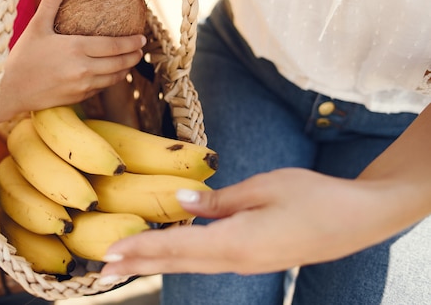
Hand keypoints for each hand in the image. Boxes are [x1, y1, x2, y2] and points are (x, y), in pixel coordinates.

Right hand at [0, 0, 144, 119]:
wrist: (10, 90)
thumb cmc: (22, 56)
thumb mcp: (36, 26)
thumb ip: (52, 2)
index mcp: (76, 48)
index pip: (114, 46)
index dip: (131, 42)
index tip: (142, 37)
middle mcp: (83, 69)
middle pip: (119, 63)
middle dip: (133, 56)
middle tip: (140, 49)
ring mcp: (82, 86)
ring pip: (113, 78)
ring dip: (124, 70)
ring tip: (129, 61)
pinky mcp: (78, 98)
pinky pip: (101, 88)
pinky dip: (109, 80)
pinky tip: (110, 73)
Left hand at [100, 168, 391, 278]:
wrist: (358, 220)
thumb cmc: (313, 196)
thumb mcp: (264, 187)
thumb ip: (218, 200)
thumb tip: (180, 201)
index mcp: (236, 242)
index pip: (176, 246)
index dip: (140, 248)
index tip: (108, 253)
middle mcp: (236, 261)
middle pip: (176, 262)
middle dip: (137, 264)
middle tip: (99, 270)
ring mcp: (245, 264)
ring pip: (189, 264)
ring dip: (154, 263)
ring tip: (124, 263)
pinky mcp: (252, 260)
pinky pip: (207, 261)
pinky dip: (179, 258)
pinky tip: (168, 253)